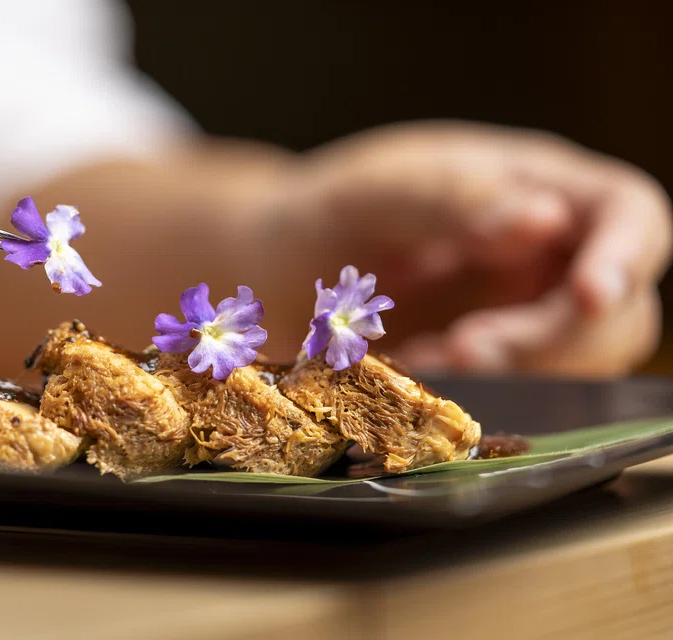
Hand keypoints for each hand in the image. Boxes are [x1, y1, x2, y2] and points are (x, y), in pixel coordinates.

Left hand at [288, 121, 671, 376]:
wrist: (287, 269)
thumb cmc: (339, 208)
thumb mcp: (386, 189)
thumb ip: (459, 199)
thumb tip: (547, 219)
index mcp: (543, 186)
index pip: (628, 214)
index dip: (625, 256)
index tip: (589, 294)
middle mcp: (552, 256)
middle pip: (615, 309)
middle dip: (549, 338)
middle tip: (462, 349)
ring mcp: (528, 316)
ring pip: (575, 364)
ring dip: (515, 377)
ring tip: (428, 364)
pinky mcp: (496, 366)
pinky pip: (516, 393)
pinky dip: (477, 396)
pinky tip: (416, 377)